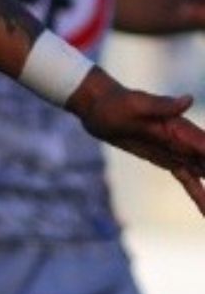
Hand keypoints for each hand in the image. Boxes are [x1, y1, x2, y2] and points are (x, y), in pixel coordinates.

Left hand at [69, 69, 204, 213]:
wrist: (98, 108)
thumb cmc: (117, 102)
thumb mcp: (136, 104)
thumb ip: (163, 105)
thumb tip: (188, 99)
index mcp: (183, 130)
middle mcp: (187, 142)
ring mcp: (180, 152)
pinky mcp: (168, 161)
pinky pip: (188, 180)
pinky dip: (200, 195)